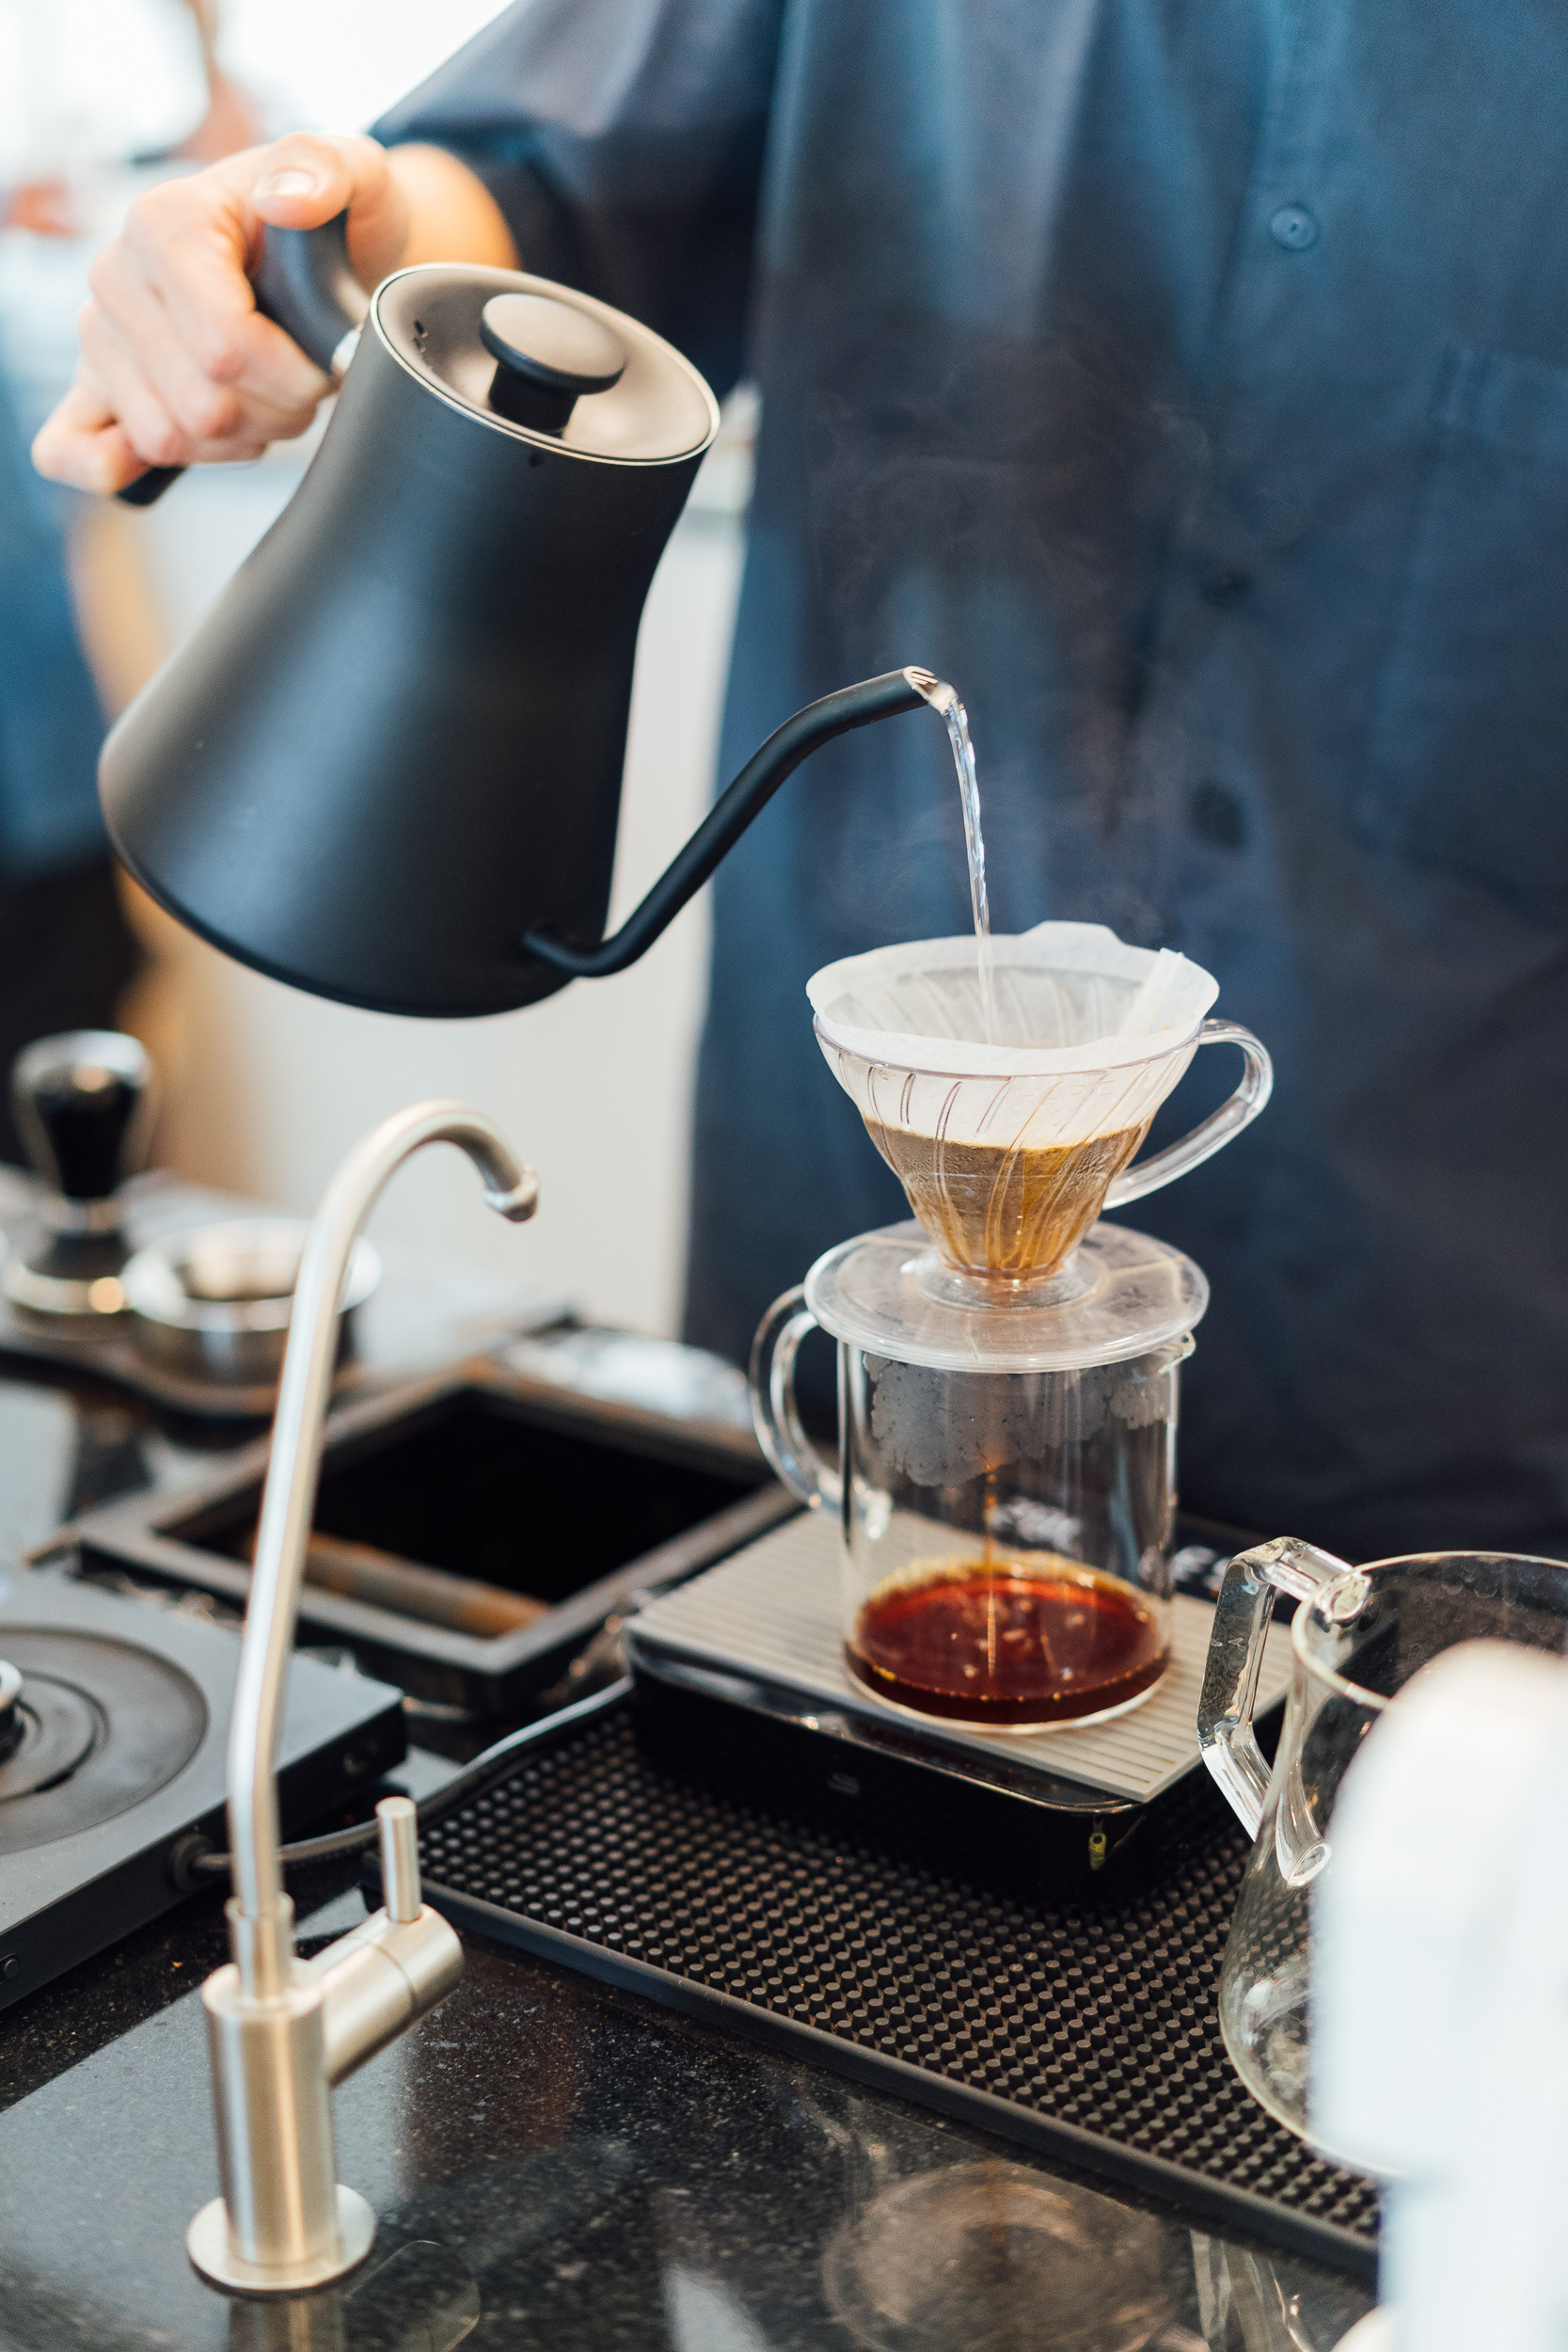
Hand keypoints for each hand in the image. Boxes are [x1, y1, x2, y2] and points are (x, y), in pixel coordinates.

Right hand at [31, 133, 410, 494]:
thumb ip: (326, 170)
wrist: (315, 260)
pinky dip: (107, 465)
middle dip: (276, 411)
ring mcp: (99, 336)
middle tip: (304, 383)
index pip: (225, 346)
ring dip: (237, 440)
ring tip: (266, 398)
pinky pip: (67, 447)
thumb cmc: (328, 229)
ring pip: (167, 437)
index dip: (295, 376)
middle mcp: (117, 277)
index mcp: (164, 222)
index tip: (329, 363)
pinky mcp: (94, 388)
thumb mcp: (353, 177)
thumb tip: (285, 198)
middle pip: (202, 404)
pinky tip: (141, 460)